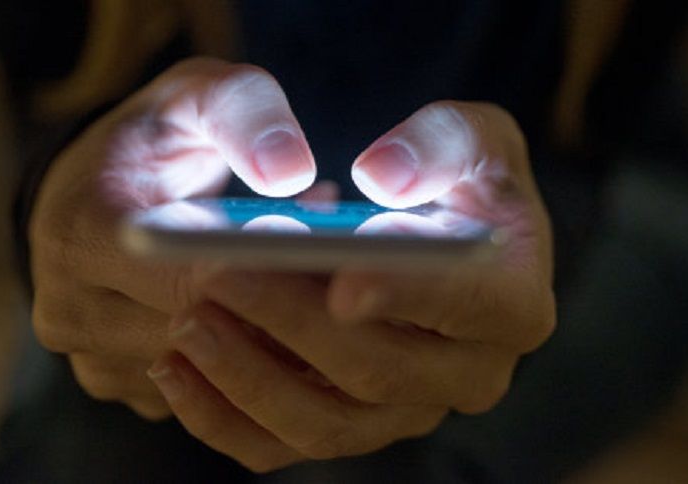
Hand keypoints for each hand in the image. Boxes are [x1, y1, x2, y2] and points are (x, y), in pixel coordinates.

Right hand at [28, 58, 316, 418]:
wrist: (100, 186)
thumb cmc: (159, 136)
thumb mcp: (200, 95)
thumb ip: (249, 116)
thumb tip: (292, 176)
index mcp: (79, 233)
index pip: (184, 280)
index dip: (262, 275)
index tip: (324, 257)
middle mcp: (69, 309)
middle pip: (202, 336)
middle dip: (277, 310)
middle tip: (339, 275)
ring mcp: (91, 358)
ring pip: (209, 374)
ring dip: (268, 338)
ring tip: (305, 285)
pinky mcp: (121, 384)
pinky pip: (203, 393)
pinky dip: (249, 360)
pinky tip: (273, 315)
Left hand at [147, 101, 555, 470]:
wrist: (431, 233)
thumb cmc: (454, 177)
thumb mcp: (468, 135)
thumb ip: (440, 144)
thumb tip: (384, 180)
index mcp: (513, 302)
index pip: (470, 306)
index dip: (407, 294)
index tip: (340, 277)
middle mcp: (468, 374)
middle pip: (379, 369)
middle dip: (292, 322)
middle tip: (218, 272)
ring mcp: (406, 411)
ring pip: (324, 422)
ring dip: (247, 375)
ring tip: (185, 318)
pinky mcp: (350, 426)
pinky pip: (280, 445)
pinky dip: (221, 415)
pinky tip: (174, 365)